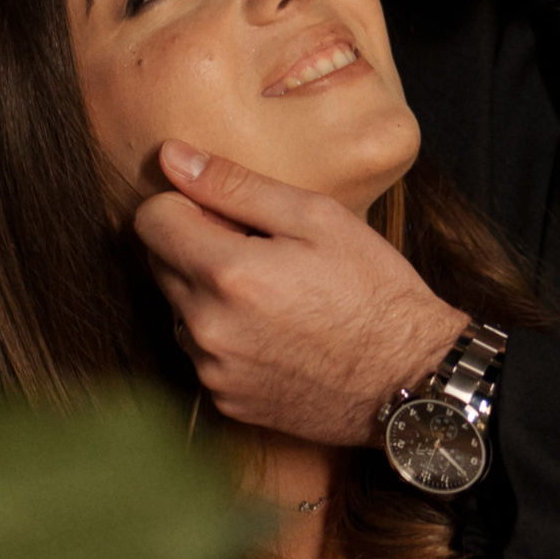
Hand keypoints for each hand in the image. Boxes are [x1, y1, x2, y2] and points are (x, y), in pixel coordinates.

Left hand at [134, 145, 463, 441]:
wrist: (410, 378)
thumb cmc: (373, 291)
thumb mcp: (317, 218)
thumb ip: (236, 185)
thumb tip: (172, 157)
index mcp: (227, 274)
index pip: (150, 221)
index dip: (184, 204)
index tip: (225, 211)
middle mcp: (208, 328)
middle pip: (159, 264)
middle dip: (197, 247)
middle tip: (262, 250)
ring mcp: (214, 371)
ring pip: (180, 310)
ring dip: (209, 295)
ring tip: (274, 296)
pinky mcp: (227, 401)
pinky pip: (204, 353)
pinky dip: (227, 337)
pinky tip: (277, 333)